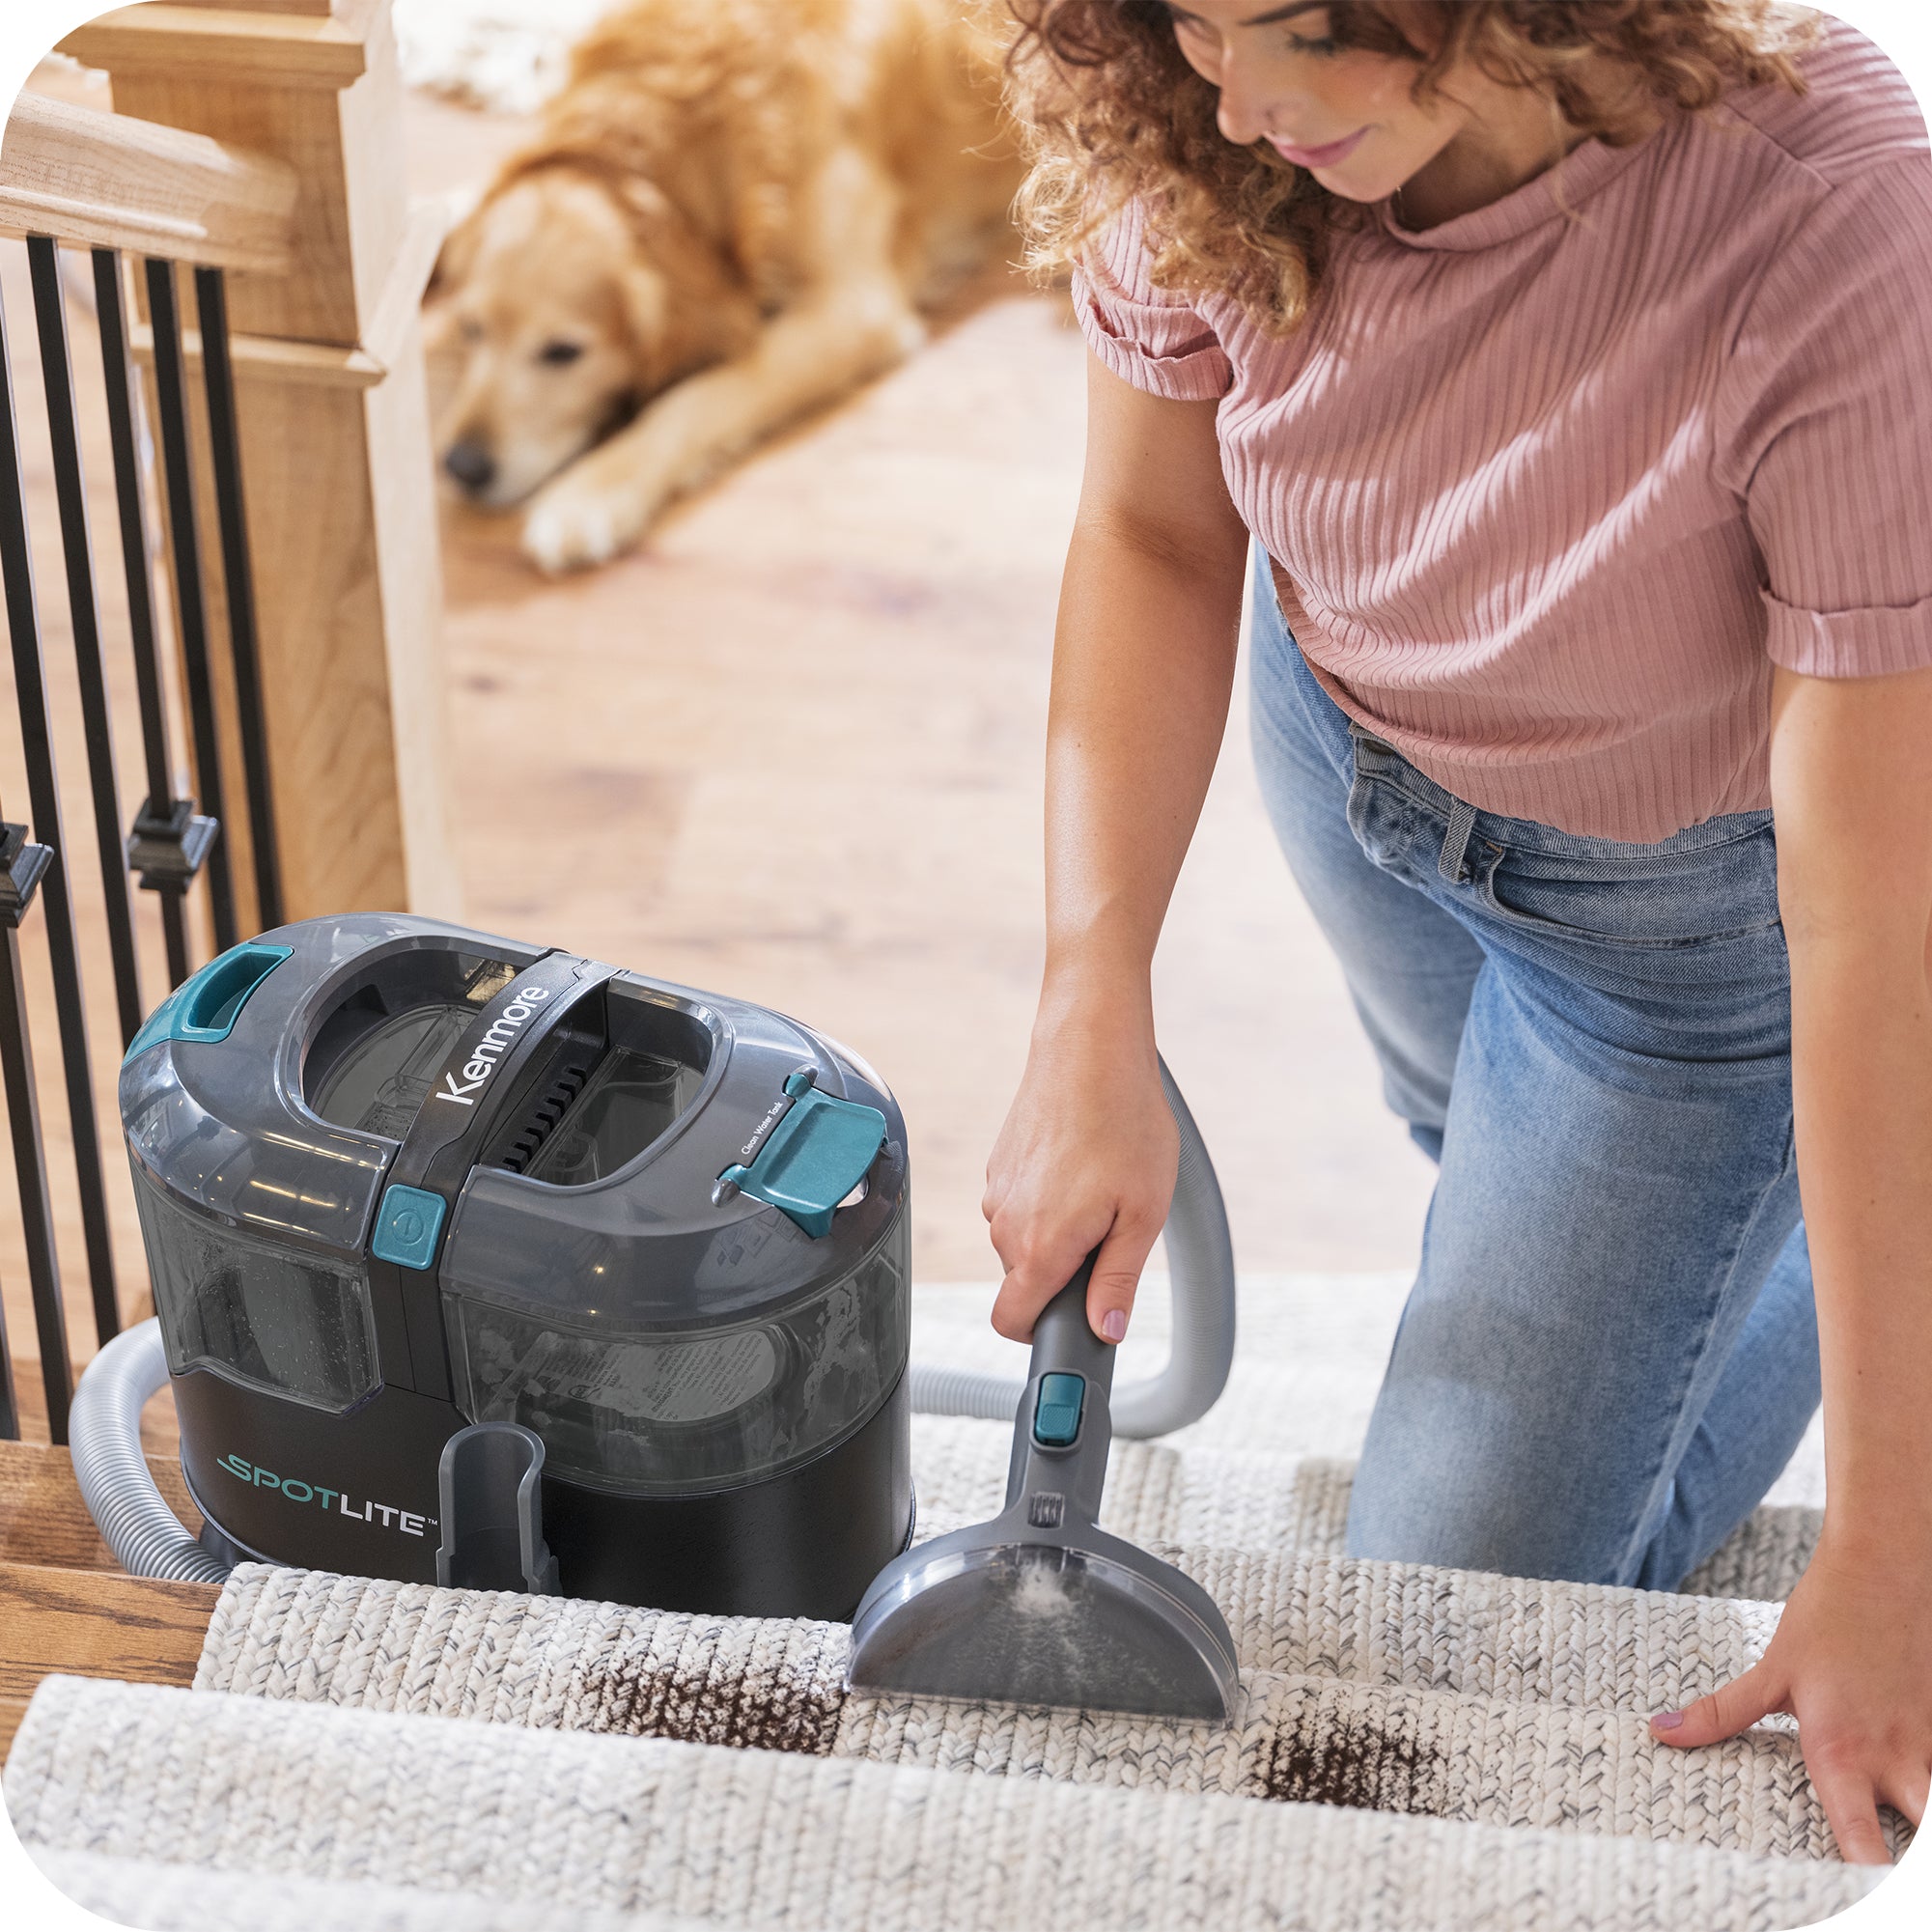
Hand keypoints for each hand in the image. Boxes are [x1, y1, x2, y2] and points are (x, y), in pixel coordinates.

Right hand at [983, 988, 1175, 1346]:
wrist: (1090, 1049)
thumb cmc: (1124, 1123)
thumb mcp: (1142, 1213)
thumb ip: (1118, 1280)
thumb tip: (1105, 1330)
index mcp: (1039, 1246)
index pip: (1011, 1323)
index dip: (1042, 1334)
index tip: (1077, 1322)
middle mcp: (1005, 1224)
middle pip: (1025, 1282)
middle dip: (1065, 1273)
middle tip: (1114, 1231)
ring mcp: (997, 1192)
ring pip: (1025, 1241)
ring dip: (1059, 1232)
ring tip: (1102, 1187)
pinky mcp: (998, 1165)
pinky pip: (1022, 1205)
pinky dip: (1049, 1199)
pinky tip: (1083, 1163)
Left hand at [1651, 1527, 1931, 1862]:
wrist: (1884, 1568)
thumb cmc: (1825, 1620)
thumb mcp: (1771, 1670)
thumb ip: (1720, 1712)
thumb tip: (1658, 1732)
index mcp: (1841, 1753)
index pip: (1859, 1841)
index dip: (1858, 1881)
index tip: (1845, 1898)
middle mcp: (1897, 1761)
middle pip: (1927, 1840)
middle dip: (1911, 1874)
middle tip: (1889, 1889)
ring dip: (1928, 1829)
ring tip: (1906, 1850)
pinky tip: (1920, 1797)